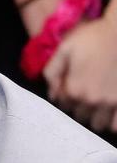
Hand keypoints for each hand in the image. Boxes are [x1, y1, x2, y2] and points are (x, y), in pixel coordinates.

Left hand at [44, 13, 116, 131]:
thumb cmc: (93, 37)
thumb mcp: (64, 49)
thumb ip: (52, 72)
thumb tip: (52, 95)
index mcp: (74, 88)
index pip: (63, 105)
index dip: (66, 96)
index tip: (72, 86)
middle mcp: (92, 100)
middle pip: (80, 116)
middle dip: (80, 107)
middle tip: (86, 93)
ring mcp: (112, 103)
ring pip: (98, 125)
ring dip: (96, 117)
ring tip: (99, 104)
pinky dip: (113, 123)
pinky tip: (111, 114)